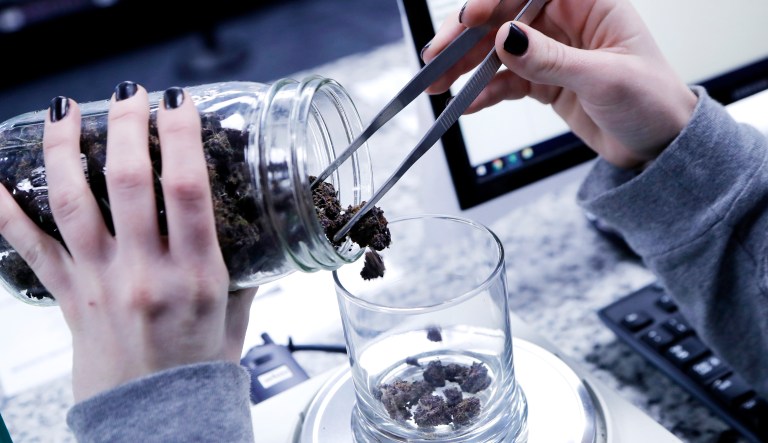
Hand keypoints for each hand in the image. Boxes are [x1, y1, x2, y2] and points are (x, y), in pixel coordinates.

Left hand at [0, 82, 255, 401]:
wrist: (156, 420)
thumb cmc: (197, 369)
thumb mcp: (236, 313)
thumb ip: (242, 268)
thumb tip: (251, 233)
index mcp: (196, 274)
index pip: (186, 189)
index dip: (181, 136)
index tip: (179, 103)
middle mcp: (145, 272)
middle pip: (127, 181)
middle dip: (126, 125)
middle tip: (130, 94)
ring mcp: (100, 281)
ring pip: (71, 201)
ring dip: (63, 148)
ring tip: (64, 111)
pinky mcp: (69, 294)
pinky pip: (27, 246)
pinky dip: (3, 209)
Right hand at [423, 0, 697, 168]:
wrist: (659, 146)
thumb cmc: (652, 103)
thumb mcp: (604, 80)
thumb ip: (552, 60)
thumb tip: (506, 38)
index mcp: (589, 4)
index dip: (495, 0)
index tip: (469, 19)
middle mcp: (566, 22)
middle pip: (504, 18)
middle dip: (466, 37)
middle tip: (435, 57)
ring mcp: (551, 52)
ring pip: (497, 50)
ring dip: (465, 66)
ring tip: (437, 85)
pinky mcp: (543, 80)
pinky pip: (505, 81)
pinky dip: (484, 92)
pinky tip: (466, 104)